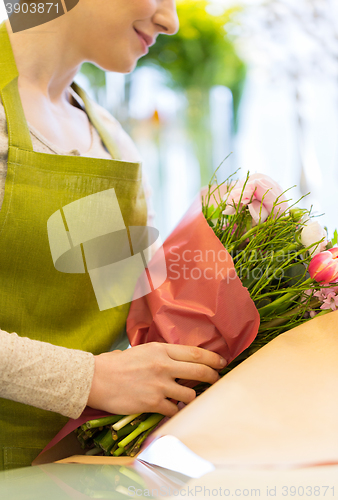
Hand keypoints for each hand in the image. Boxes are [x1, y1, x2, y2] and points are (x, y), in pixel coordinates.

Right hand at [87, 342, 225, 416]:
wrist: (96, 379)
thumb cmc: (116, 363)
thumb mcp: (142, 350)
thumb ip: (161, 355)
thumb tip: (178, 362)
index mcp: (161, 350)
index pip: (195, 353)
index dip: (212, 359)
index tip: (221, 363)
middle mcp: (164, 366)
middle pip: (200, 372)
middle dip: (212, 377)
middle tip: (216, 380)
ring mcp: (160, 385)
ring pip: (190, 394)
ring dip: (191, 397)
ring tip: (187, 397)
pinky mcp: (153, 403)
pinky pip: (175, 409)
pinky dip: (175, 410)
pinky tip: (171, 408)